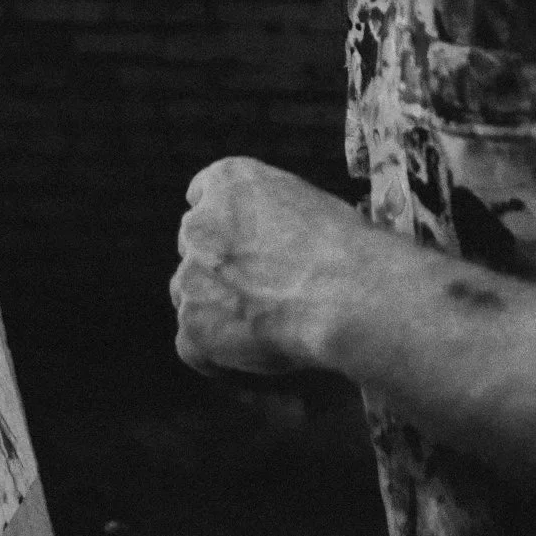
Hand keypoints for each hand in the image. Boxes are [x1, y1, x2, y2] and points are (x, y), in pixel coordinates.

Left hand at [170, 156, 377, 379]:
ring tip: (263, 325)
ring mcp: (191, 276)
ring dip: (214, 309)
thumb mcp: (304, 202)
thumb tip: (265, 243)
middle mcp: (198, 223)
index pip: (203, 195)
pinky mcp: (193, 325)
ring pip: (189, 295)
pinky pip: (192, 345)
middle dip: (217, 267)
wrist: (346, 293)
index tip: (241, 244)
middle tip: (258, 290)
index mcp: (227, 180)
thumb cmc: (344, 248)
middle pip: (194, 248)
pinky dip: (216, 355)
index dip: (225, 225)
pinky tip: (250, 354)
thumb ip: (268, 216)